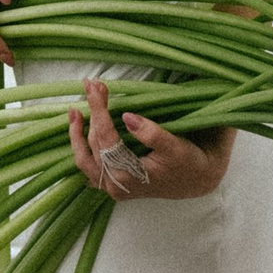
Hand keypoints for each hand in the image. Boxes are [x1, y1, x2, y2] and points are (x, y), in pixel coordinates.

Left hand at [68, 71, 234, 203]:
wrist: (198, 180)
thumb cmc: (189, 163)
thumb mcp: (176, 147)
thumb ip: (152, 134)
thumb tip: (127, 116)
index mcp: (128, 176)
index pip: (106, 138)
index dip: (99, 110)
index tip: (96, 86)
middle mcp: (115, 185)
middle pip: (94, 144)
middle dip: (92, 113)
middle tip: (92, 85)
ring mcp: (112, 186)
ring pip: (84, 159)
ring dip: (77, 134)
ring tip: (74, 110)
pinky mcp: (114, 184)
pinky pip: (90, 167)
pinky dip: (83, 149)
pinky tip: (79, 132)